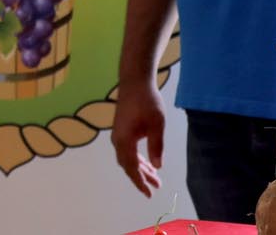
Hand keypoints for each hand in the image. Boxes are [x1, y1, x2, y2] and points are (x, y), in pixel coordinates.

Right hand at [110, 78, 165, 196]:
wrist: (135, 82)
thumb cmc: (147, 102)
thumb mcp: (157, 124)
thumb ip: (156, 146)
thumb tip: (157, 166)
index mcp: (124, 140)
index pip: (132, 167)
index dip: (140, 181)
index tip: (149, 193)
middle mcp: (118, 140)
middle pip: (128, 165)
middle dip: (141, 177)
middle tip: (155, 188)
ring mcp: (118, 135)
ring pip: (127, 158)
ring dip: (140, 169)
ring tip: (155, 178)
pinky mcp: (121, 130)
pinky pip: (127, 150)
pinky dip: (137, 159)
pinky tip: (147, 162)